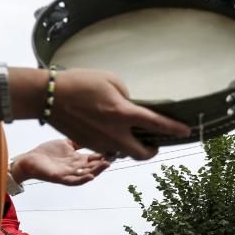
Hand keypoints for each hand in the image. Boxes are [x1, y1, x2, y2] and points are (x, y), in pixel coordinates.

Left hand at [10, 138, 110, 185]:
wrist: (29, 160)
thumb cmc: (46, 152)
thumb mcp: (66, 144)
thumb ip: (78, 141)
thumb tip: (91, 133)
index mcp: (78, 159)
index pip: (95, 158)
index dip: (105, 155)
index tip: (116, 149)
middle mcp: (76, 168)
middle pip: (94, 167)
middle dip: (105, 163)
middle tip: (115, 156)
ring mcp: (69, 174)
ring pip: (87, 174)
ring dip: (97, 171)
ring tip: (106, 165)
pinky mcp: (60, 178)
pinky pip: (73, 181)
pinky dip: (82, 179)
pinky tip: (90, 176)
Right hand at [48, 69, 191, 159]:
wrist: (48, 96)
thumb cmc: (81, 82)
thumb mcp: (111, 81)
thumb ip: (127, 97)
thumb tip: (131, 108)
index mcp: (123, 114)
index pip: (157, 125)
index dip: (174, 129)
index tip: (186, 131)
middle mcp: (114, 134)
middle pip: (142, 154)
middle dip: (152, 151)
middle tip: (154, 142)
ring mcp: (100, 143)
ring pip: (124, 152)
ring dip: (131, 145)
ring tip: (128, 131)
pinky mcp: (88, 145)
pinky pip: (107, 147)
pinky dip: (113, 141)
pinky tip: (107, 128)